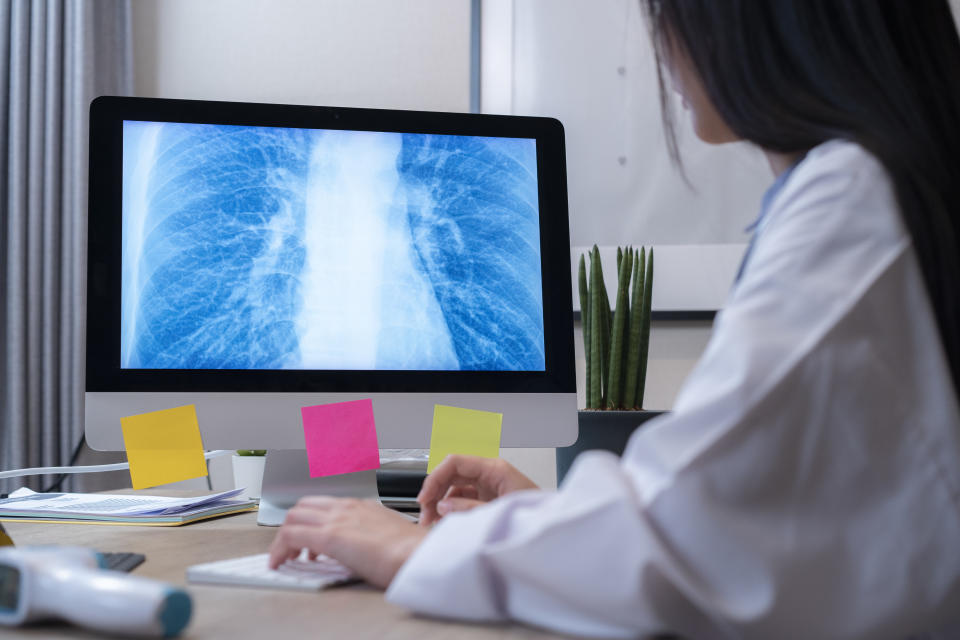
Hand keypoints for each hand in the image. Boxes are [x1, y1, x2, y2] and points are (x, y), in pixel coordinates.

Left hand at [267, 497, 426, 588]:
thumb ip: (369, 534)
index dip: (308, 522)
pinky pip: (291, 536)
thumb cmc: (410, 549)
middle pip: (302, 508)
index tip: (306, 542)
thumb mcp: (387, 533)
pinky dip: (279, 549)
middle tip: (292, 549)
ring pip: (293, 518)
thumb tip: (359, 547)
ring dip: (283, 538)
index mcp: (360, 506)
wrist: (417, 554)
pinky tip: (280, 562)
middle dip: (291, 528)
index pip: (322, 506)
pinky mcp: (329, 536)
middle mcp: (346, 507)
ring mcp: (336, 519)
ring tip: (287, 558)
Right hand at [417, 455, 538, 525]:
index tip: (424, 497)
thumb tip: (443, 506)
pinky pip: (463, 498)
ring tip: (433, 522)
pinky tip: (445, 521)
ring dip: (441, 502)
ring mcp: (489, 486)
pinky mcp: (489, 499)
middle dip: (435, 493)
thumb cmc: (535, 515)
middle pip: (452, 474)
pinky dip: (451, 509)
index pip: (455, 462)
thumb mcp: (497, 511)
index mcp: (495, 469)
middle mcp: (491, 474)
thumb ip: (468, 507)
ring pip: (455, 487)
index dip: (435, 477)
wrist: (551, 529)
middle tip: (425, 514)